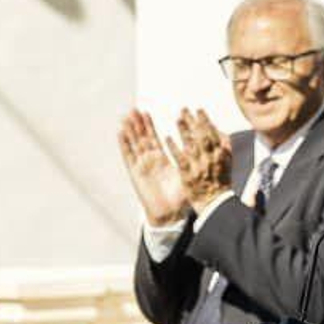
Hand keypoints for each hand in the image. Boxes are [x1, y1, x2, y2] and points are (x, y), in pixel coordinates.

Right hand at [116, 110, 188, 225]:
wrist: (170, 213)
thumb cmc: (180, 197)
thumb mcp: (187, 175)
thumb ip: (190, 161)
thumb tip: (203, 149)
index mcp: (162, 161)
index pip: (154, 139)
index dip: (149, 127)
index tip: (146, 112)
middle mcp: (150, 162)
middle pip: (142, 139)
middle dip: (137, 124)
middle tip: (134, 109)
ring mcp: (141, 166)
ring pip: (134, 145)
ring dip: (129, 131)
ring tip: (125, 116)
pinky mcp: (135, 173)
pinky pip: (128, 156)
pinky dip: (124, 144)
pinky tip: (120, 132)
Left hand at [168, 108, 231, 211]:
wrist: (216, 203)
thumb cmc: (221, 182)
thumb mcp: (229, 161)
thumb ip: (225, 145)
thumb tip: (220, 131)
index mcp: (223, 155)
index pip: (214, 133)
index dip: (205, 120)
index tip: (199, 110)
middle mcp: (211, 158)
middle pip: (201, 135)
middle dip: (193, 121)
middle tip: (184, 110)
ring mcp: (199, 166)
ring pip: (191, 144)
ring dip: (184, 130)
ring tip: (178, 119)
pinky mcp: (187, 174)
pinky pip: (179, 158)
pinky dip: (174, 147)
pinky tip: (167, 138)